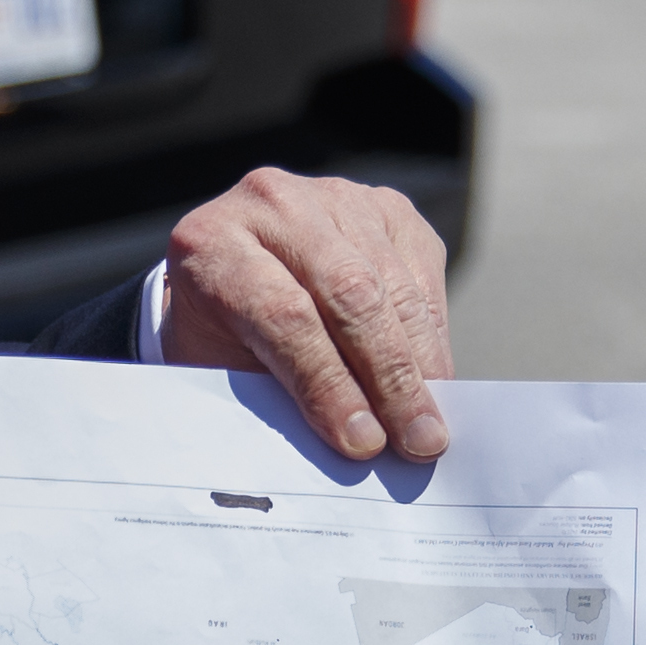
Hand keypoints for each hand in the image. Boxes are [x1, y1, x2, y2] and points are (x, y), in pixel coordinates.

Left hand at [155, 169, 452, 464]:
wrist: (234, 278)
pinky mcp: (384, 206)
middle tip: (417, 442)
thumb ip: (275, 401)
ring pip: (393, 286)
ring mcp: (334, 197)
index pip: (283, 314)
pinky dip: (432, 337)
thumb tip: (351, 448)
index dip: (327, 382)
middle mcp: (272, 203)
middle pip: (349, 293)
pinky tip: (434, 383)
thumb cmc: (222, 343)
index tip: (361, 442)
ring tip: (432, 428)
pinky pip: (421, 276)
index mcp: (211, 244)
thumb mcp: (222, 372)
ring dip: (421, 365)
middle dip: (389, 378)